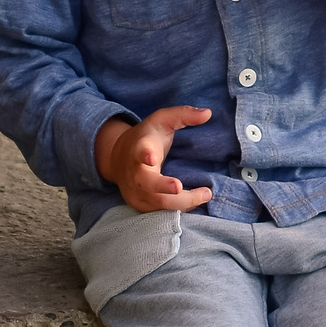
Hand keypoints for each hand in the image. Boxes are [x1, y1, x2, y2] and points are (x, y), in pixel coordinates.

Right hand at [95, 106, 214, 212]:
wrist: (117, 159)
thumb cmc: (146, 138)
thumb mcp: (162, 120)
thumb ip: (183, 115)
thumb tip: (208, 113)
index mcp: (139, 148)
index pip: (139, 151)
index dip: (144, 154)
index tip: (151, 156)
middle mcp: (135, 173)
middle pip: (146, 183)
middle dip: (162, 187)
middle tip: (178, 187)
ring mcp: (136, 192)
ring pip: (158, 202)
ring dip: (183, 201)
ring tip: (206, 193)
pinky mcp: (141, 206)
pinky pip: (161, 213)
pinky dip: (179, 209)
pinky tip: (195, 201)